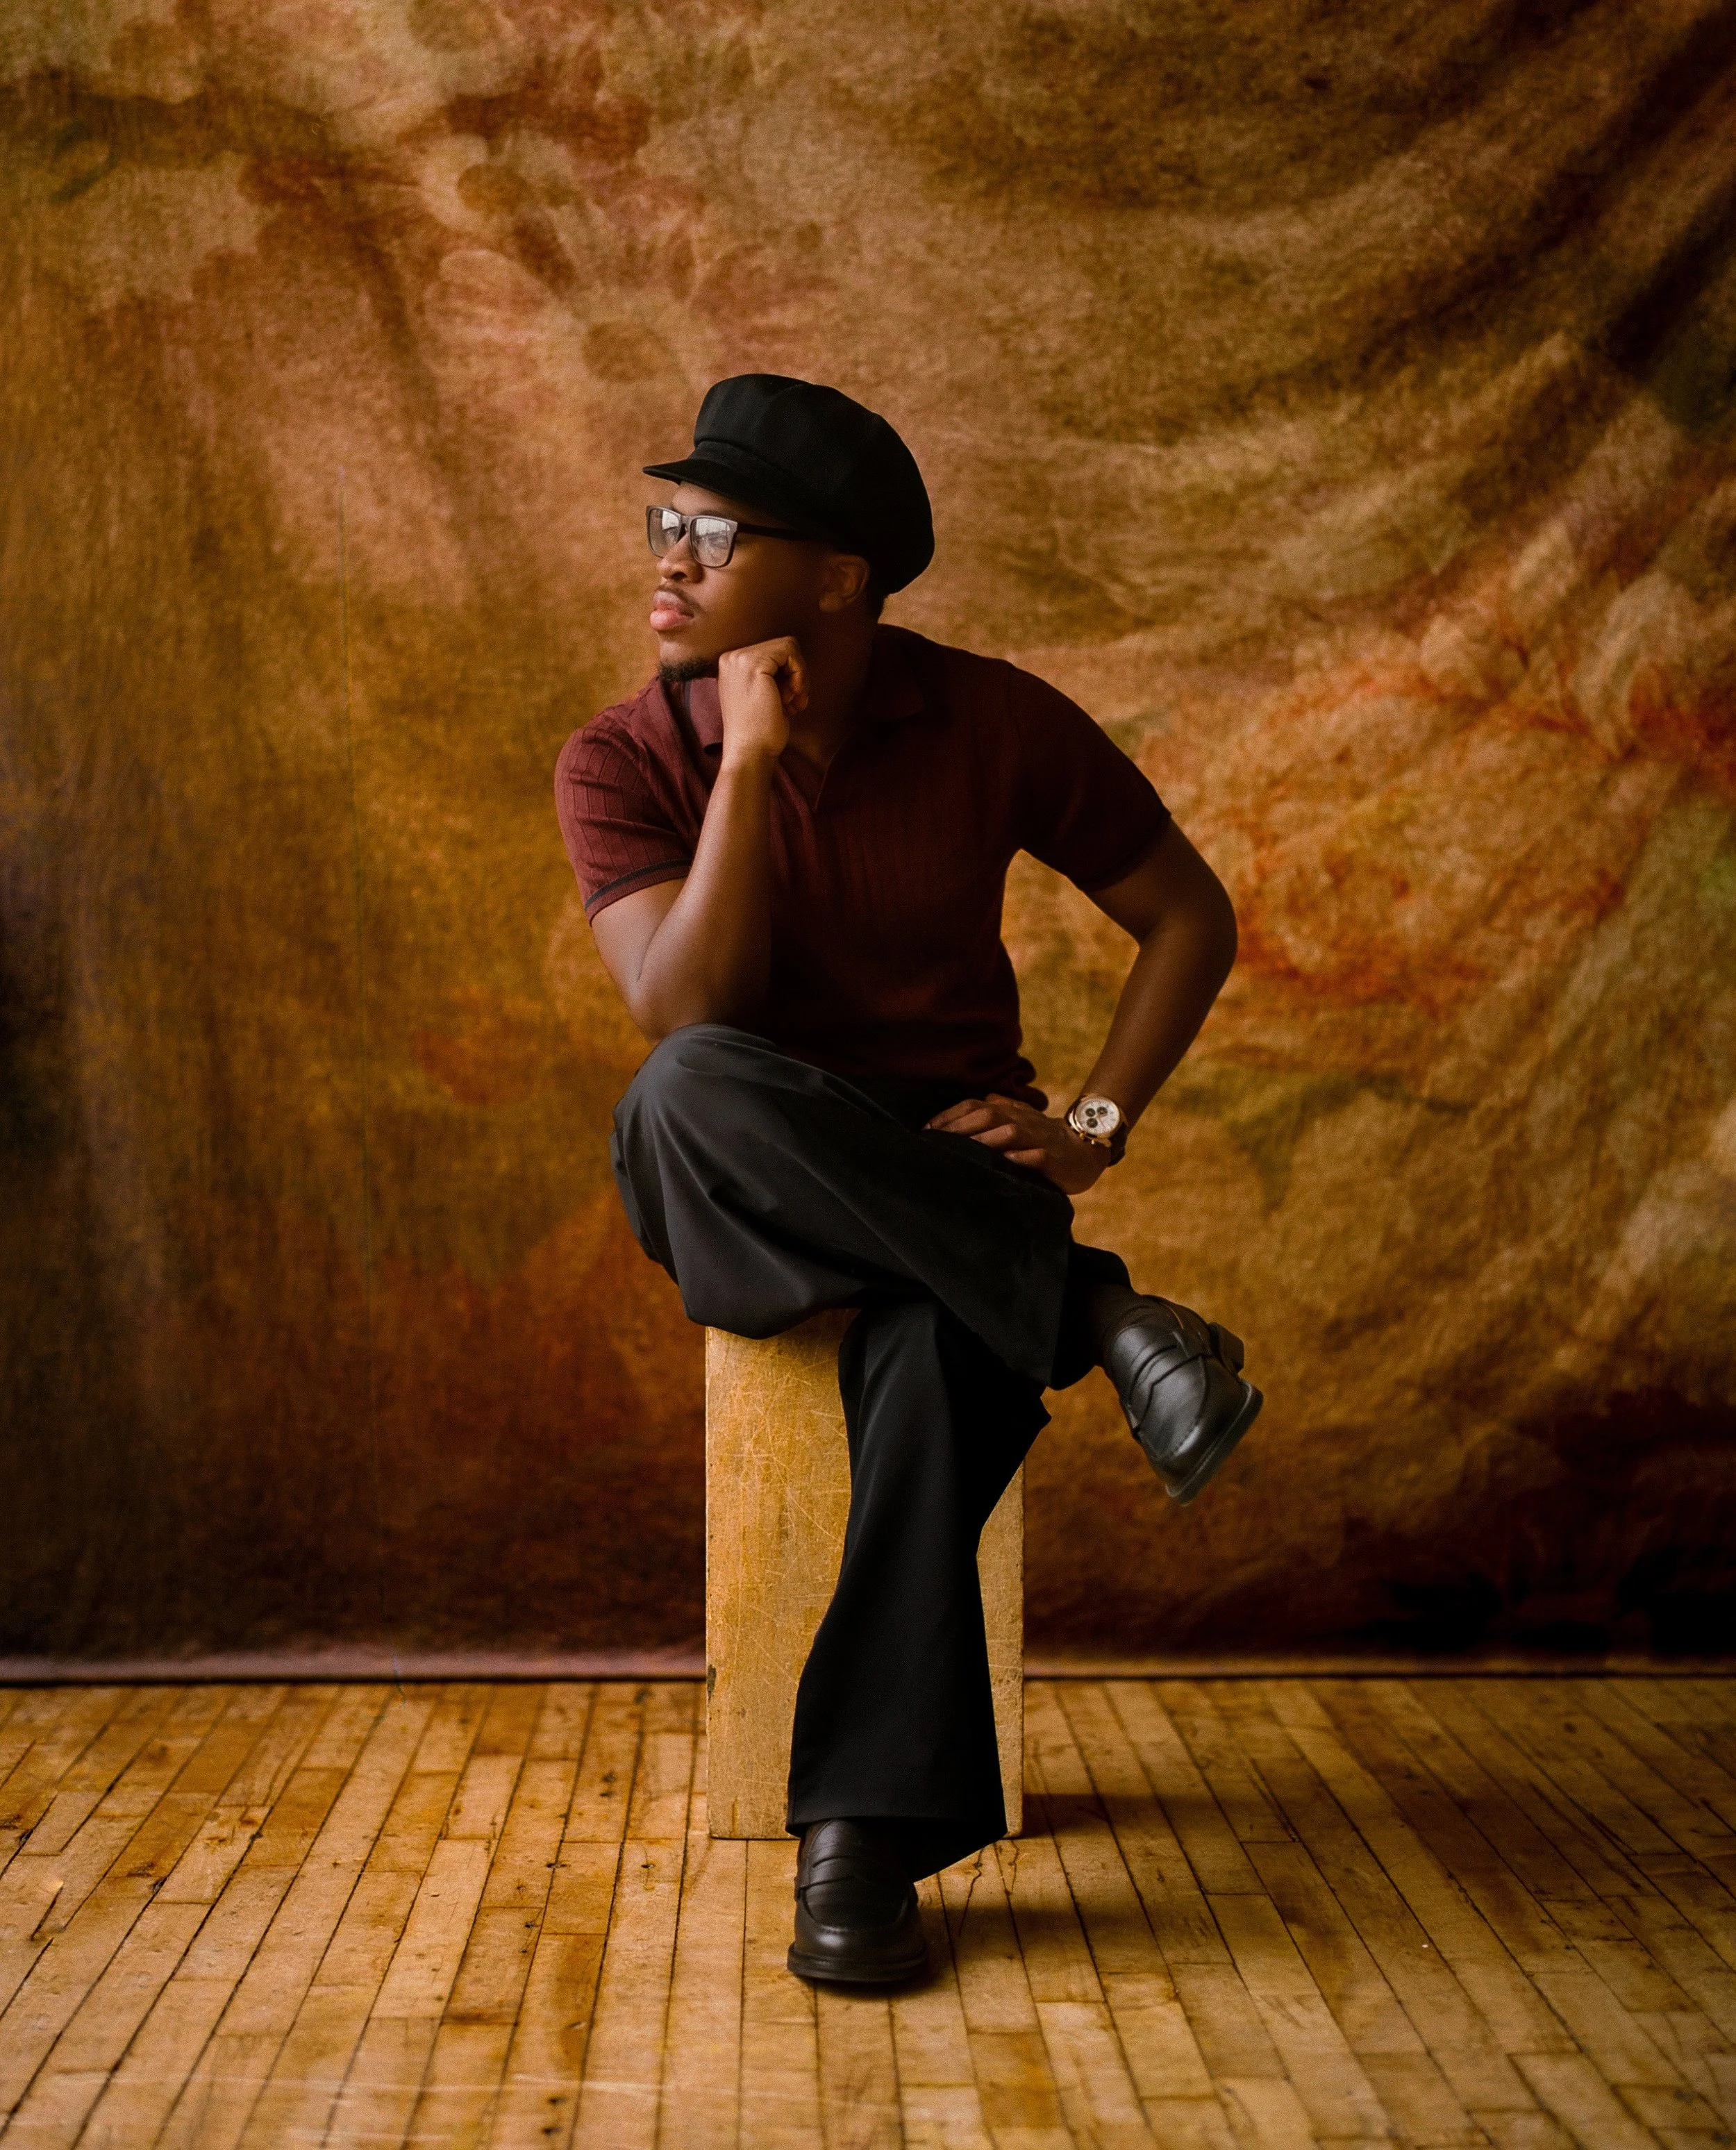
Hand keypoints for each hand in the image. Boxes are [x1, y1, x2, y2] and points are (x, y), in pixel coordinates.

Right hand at [717, 636, 806, 766]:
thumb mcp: (764, 694)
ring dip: (799, 676)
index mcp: (731, 664)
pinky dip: (800, 675)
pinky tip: (792, 698)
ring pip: (789, 647)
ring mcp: (740, 659)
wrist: (749, 752)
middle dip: (795, 675)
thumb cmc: (760, 731)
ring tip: (792, 702)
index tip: (789, 699)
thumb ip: (772, 674)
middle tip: (793, 702)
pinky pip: (791, 653)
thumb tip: (797, 661)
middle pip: (782, 647)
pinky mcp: (754, 665)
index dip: (789, 674)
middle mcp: (731, 657)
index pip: (773, 652)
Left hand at [925, 1093, 1107, 1194]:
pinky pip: (1037, 1156)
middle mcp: (1023, 1121)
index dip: (951, 1115)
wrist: (1086, 1148)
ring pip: (1010, 1132)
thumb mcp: (1020, 1118)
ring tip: (963, 1151)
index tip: (928, 1130)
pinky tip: (1005, 1162)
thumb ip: (997, 1108)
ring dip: (985, 1140)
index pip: (976, 1105)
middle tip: (936, 1141)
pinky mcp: (1054, 1160)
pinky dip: (1021, 1158)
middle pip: (988, 1114)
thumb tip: (969, 1106)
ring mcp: (1039, 1140)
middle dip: (960, 1126)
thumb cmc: (1044, 1137)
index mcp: (1012, 1112)